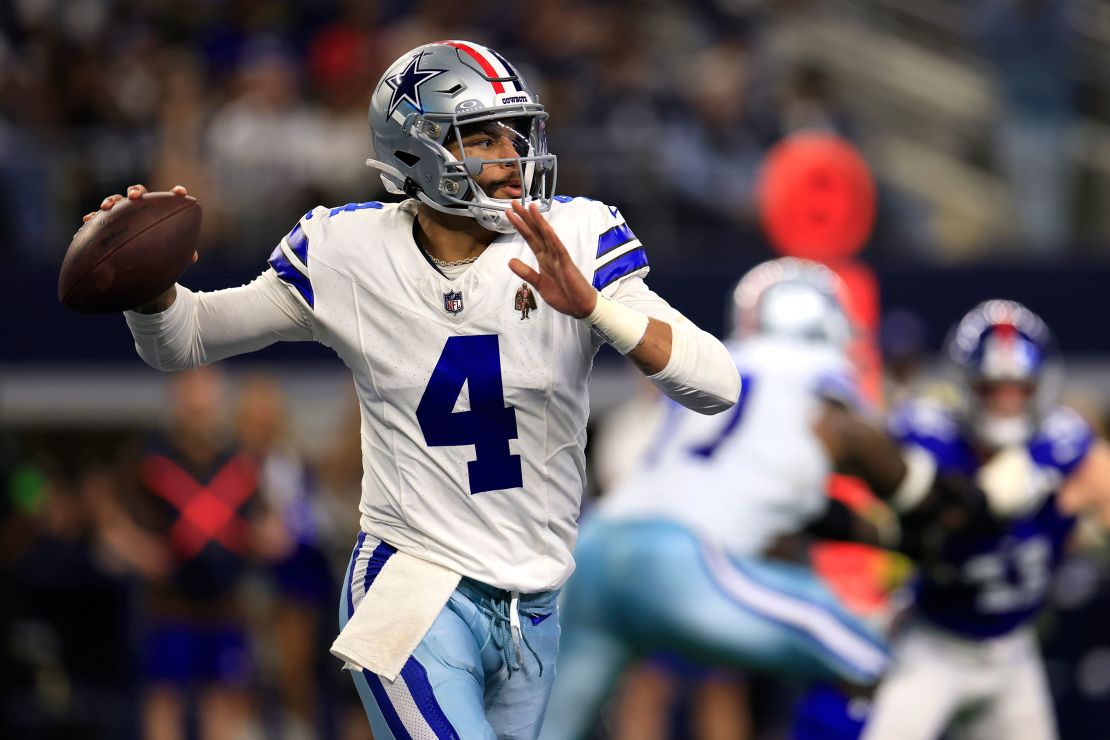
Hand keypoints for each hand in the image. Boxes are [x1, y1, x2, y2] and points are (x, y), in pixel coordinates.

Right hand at [83, 184, 196, 312]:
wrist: (142, 262)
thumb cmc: (162, 254)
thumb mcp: (172, 255)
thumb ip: (182, 252)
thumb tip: (193, 258)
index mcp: (160, 212)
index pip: (170, 199)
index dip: (176, 193)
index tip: (181, 193)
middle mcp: (142, 208)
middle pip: (138, 192)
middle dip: (135, 191)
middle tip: (135, 197)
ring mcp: (124, 213)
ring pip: (116, 201)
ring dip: (111, 200)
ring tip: (106, 207)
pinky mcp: (109, 222)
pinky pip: (99, 218)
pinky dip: (93, 217)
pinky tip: (87, 221)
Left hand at [506, 201, 597, 318]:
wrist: (580, 307)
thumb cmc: (564, 295)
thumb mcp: (539, 284)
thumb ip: (526, 272)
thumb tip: (510, 261)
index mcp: (544, 259)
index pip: (530, 238)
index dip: (520, 226)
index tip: (510, 213)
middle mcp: (551, 254)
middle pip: (536, 233)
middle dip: (525, 218)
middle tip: (514, 202)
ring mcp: (559, 258)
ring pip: (547, 237)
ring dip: (539, 222)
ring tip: (531, 207)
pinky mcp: (567, 265)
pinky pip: (560, 251)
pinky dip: (554, 240)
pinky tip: (548, 229)